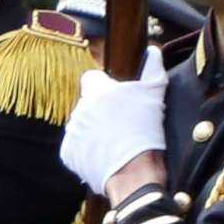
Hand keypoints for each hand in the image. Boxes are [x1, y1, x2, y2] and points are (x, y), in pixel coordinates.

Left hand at [59, 46, 166, 193]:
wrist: (133, 172)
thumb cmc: (145, 130)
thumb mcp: (155, 94)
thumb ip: (153, 68)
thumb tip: (152, 51)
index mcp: (96, 91)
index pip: (92, 77)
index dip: (105, 84)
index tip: (117, 95)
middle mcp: (78, 110)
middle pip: (88, 104)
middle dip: (101, 110)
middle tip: (123, 121)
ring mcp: (71, 133)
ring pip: (82, 126)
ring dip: (95, 130)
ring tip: (117, 140)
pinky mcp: (68, 154)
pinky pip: (77, 147)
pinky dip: (89, 150)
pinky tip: (106, 153)